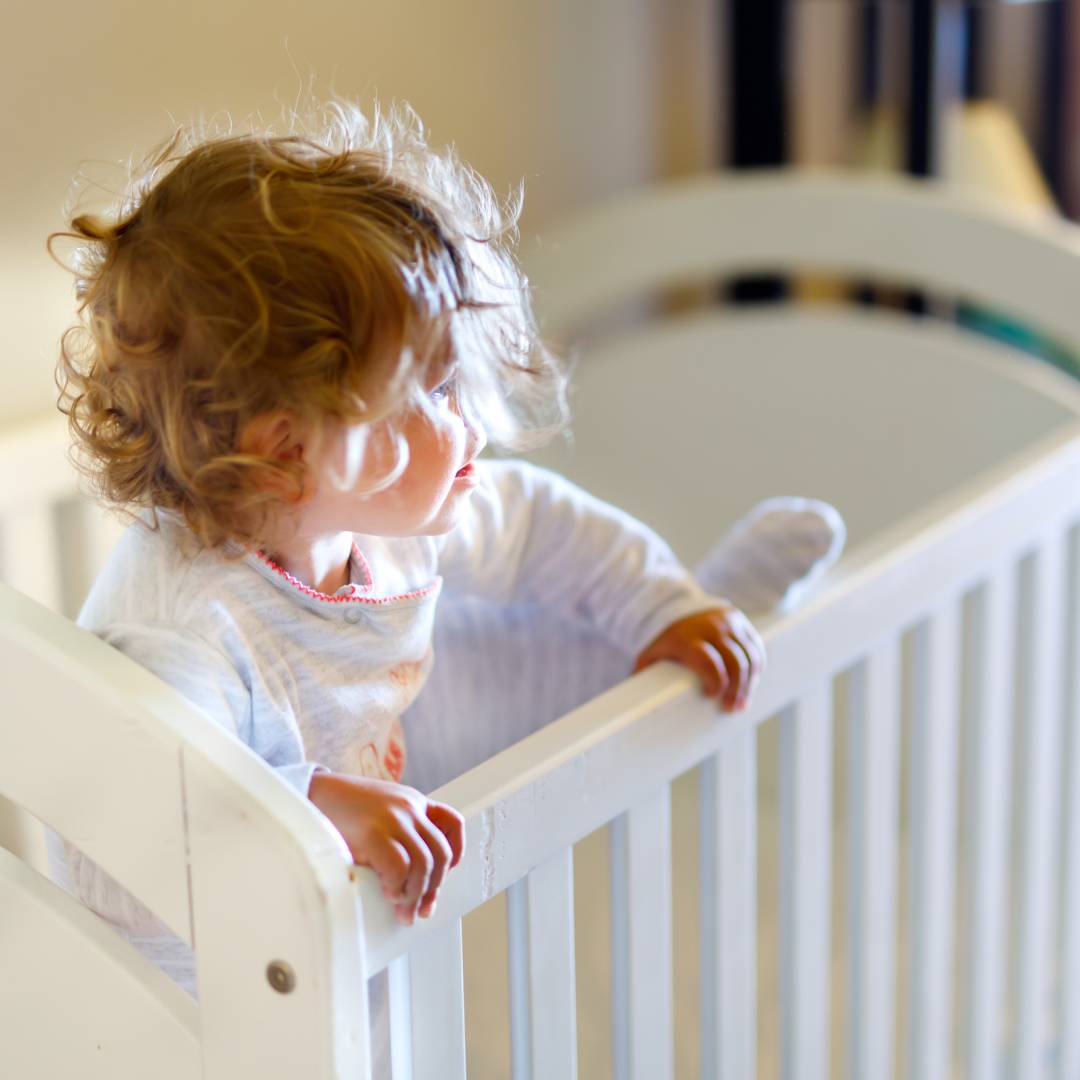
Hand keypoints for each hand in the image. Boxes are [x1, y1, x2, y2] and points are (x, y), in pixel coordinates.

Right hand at [308, 772, 464, 924]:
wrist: (310, 794)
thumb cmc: (340, 810)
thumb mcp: (379, 812)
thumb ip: (398, 834)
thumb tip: (410, 882)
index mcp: (413, 801)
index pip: (452, 821)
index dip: (456, 851)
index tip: (446, 873)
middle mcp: (409, 807)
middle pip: (441, 852)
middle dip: (434, 886)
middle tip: (421, 909)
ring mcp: (393, 819)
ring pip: (424, 864)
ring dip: (415, 893)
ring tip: (401, 907)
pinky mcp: (374, 833)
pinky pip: (399, 868)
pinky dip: (396, 887)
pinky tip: (386, 892)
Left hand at [633, 606, 764, 711]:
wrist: (676, 607)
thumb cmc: (664, 640)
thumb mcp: (651, 655)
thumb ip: (645, 676)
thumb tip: (633, 706)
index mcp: (687, 637)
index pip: (708, 662)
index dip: (715, 682)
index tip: (711, 696)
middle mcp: (710, 627)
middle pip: (735, 663)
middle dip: (736, 689)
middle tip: (731, 707)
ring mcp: (728, 623)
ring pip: (749, 657)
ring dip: (749, 683)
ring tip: (741, 701)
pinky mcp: (740, 622)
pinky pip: (755, 647)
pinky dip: (756, 667)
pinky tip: (750, 683)